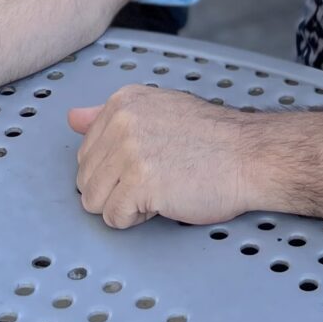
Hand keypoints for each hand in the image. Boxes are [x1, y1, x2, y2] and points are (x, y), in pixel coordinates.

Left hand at [67, 86, 260, 228]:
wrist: (249, 155)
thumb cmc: (212, 139)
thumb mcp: (158, 111)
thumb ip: (109, 116)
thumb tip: (73, 118)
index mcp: (123, 102)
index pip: (86, 151)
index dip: (116, 168)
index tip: (148, 161)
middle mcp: (122, 120)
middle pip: (86, 177)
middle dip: (116, 188)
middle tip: (156, 177)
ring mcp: (130, 150)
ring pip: (93, 200)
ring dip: (124, 205)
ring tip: (157, 189)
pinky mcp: (141, 181)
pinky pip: (114, 218)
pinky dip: (136, 219)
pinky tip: (162, 201)